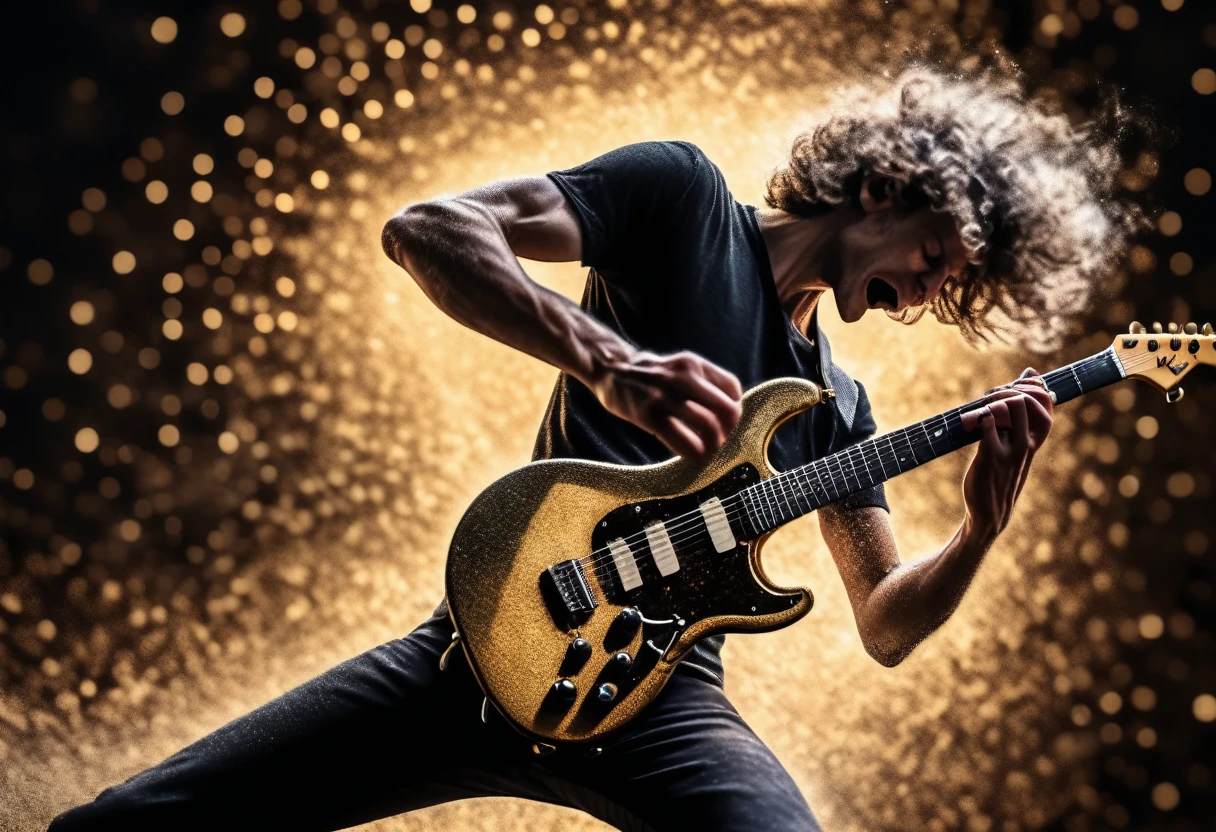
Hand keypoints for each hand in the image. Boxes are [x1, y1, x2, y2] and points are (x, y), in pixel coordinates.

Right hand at [590, 349, 742, 459]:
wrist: (610, 370)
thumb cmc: (649, 375)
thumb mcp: (678, 366)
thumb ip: (701, 381)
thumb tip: (727, 410)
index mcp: (693, 364)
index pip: (732, 388)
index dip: (734, 410)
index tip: (726, 423)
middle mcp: (683, 377)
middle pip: (727, 409)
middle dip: (728, 431)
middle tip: (720, 441)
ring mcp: (666, 396)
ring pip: (708, 425)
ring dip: (713, 445)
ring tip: (707, 451)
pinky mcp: (649, 415)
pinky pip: (682, 440)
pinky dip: (694, 452)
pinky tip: (693, 455)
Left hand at [958, 368, 1053, 540]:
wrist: (990, 511)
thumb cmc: (1001, 472)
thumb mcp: (1016, 442)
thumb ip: (1023, 411)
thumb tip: (1031, 372)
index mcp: (1035, 438)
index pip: (1046, 400)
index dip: (1028, 386)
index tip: (1008, 390)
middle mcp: (1026, 442)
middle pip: (1027, 399)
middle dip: (1005, 390)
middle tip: (988, 398)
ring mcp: (1010, 450)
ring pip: (1011, 408)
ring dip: (991, 401)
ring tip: (979, 410)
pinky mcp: (990, 457)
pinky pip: (988, 427)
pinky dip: (978, 418)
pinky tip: (970, 424)